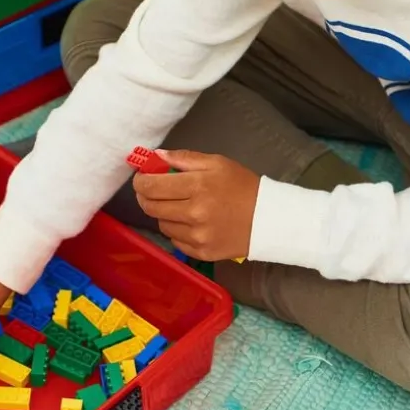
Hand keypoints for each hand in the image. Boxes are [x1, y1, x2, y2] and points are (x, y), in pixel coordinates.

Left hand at [131, 149, 259, 261]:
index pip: (151, 186)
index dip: (140, 181)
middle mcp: (193, 213)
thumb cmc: (242, 186)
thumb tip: (155, 156)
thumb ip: (184, 158)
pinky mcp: (200, 252)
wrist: (268, 219)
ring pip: (161, 224)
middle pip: (151, 207)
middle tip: (151, 191)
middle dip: (146, 197)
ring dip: (163, 213)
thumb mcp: (217, 163)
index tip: (142, 178)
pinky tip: (189, 222)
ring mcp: (196, 236)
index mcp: (197, 186)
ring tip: (177, 205)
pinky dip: (176, 230)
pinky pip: (174, 240)